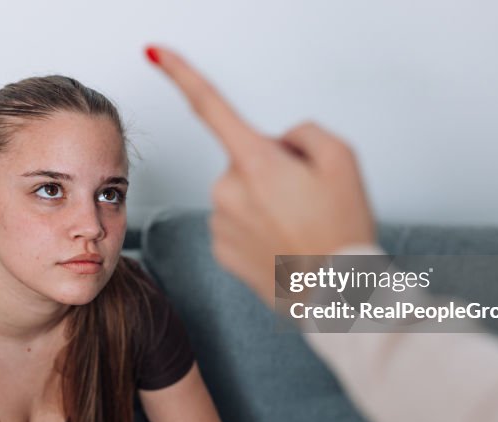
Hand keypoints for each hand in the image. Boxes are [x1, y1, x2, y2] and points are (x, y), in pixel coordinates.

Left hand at [146, 46, 376, 305]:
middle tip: (308, 201)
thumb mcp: (342, 159)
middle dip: (272, 170)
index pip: (211, 106)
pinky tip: (281, 243)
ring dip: (266, 202)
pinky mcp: (220, 250)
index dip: (181, 74)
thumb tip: (277, 143)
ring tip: (299, 227)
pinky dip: (257, 229)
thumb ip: (303, 133)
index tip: (155, 51)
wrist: (338, 295)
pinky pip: (235, 223)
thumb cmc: (342, 230)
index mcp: (256, 161)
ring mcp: (221, 222)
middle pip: (245, 160)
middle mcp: (228, 189)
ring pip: (240, 194)